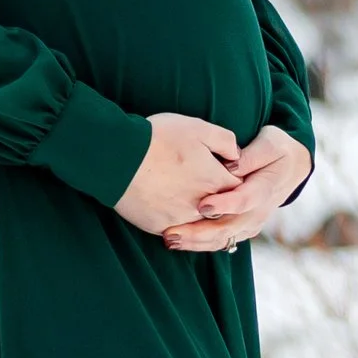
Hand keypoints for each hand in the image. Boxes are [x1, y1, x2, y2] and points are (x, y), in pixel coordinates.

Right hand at [114, 111, 246, 234]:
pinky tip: (166, 205)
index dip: (233, 179)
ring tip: (183, 194)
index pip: (238, 188)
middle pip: (221, 210)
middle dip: (218, 200)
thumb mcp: (197, 128)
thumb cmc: (158, 138)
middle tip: (203, 185)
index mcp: (215, 181)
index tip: (224, 172)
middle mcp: (203, 205)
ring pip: (199, 223)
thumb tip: (237, 155)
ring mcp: (181, 219)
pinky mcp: (161, 227)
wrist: (120, 157)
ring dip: (197, 212)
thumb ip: (225, 141)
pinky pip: (176, 229)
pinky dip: (176, 221)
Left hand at [160, 123, 312, 250]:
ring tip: (170, 239)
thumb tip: (231, 164)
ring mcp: (251, 223)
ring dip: (196, 242)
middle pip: (228, 228)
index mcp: (265, 189)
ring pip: (223, 239)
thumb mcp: (269, 143)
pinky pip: (223, 240)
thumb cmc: (276, 148)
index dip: (224, 204)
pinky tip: (180, 241)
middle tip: (172, 232)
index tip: (202, 205)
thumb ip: (250, 155)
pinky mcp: (243, 228)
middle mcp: (258, 212)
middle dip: (199, 233)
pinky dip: (202, 244)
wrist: (293, 166)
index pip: (244, 201)